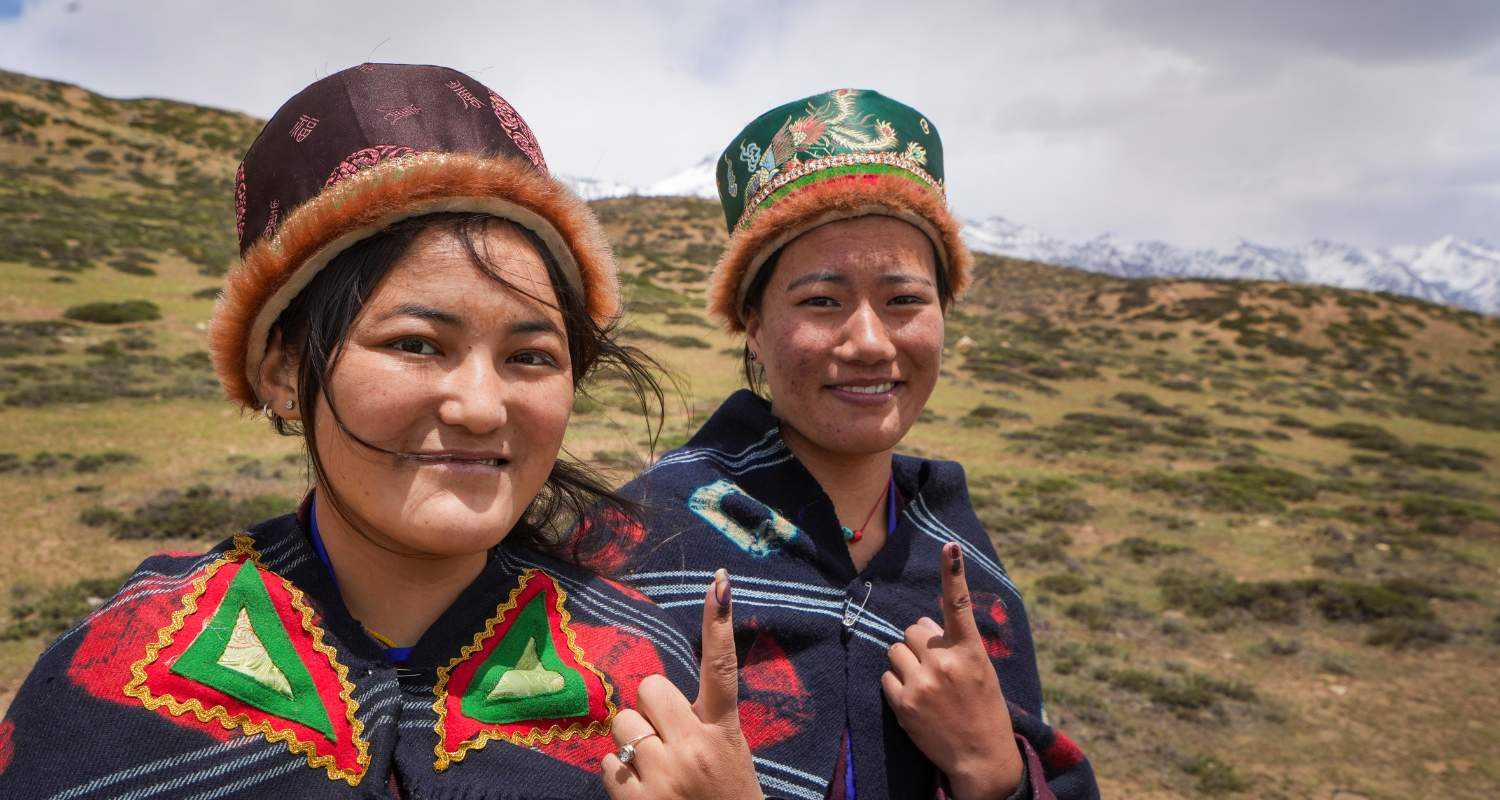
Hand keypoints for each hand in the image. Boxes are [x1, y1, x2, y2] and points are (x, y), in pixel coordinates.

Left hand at [602, 569, 763, 799]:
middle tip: (667, 739)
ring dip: (633, 744)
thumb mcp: (728, 755)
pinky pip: (607, 762)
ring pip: (623, 725)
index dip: (720, 625)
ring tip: (657, 770)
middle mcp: (695, 748)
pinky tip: (644, 792)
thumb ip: (699, 723)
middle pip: (650, 689)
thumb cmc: (725, 798)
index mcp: (724, 732)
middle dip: (651, 710)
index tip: (721, 582)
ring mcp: (664, 775)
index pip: (723, 670)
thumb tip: (652, 694)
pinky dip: (620, 775)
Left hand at [883, 543, 1023, 799]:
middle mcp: (946, 662)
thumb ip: (954, 645)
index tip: (950, 545)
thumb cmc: (983, 709)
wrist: (981, 758)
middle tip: (935, 667)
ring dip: (905, 663)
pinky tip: (915, 701)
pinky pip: (887, 676)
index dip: (953, 573)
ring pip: (896, 650)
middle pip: (913, 629)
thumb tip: (921, 625)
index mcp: (971, 651)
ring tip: (925, 685)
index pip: (960, 605)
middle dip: (919, 644)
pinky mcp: (904, 702)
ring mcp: (923, 682)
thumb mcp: (980, 671)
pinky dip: (896, 685)